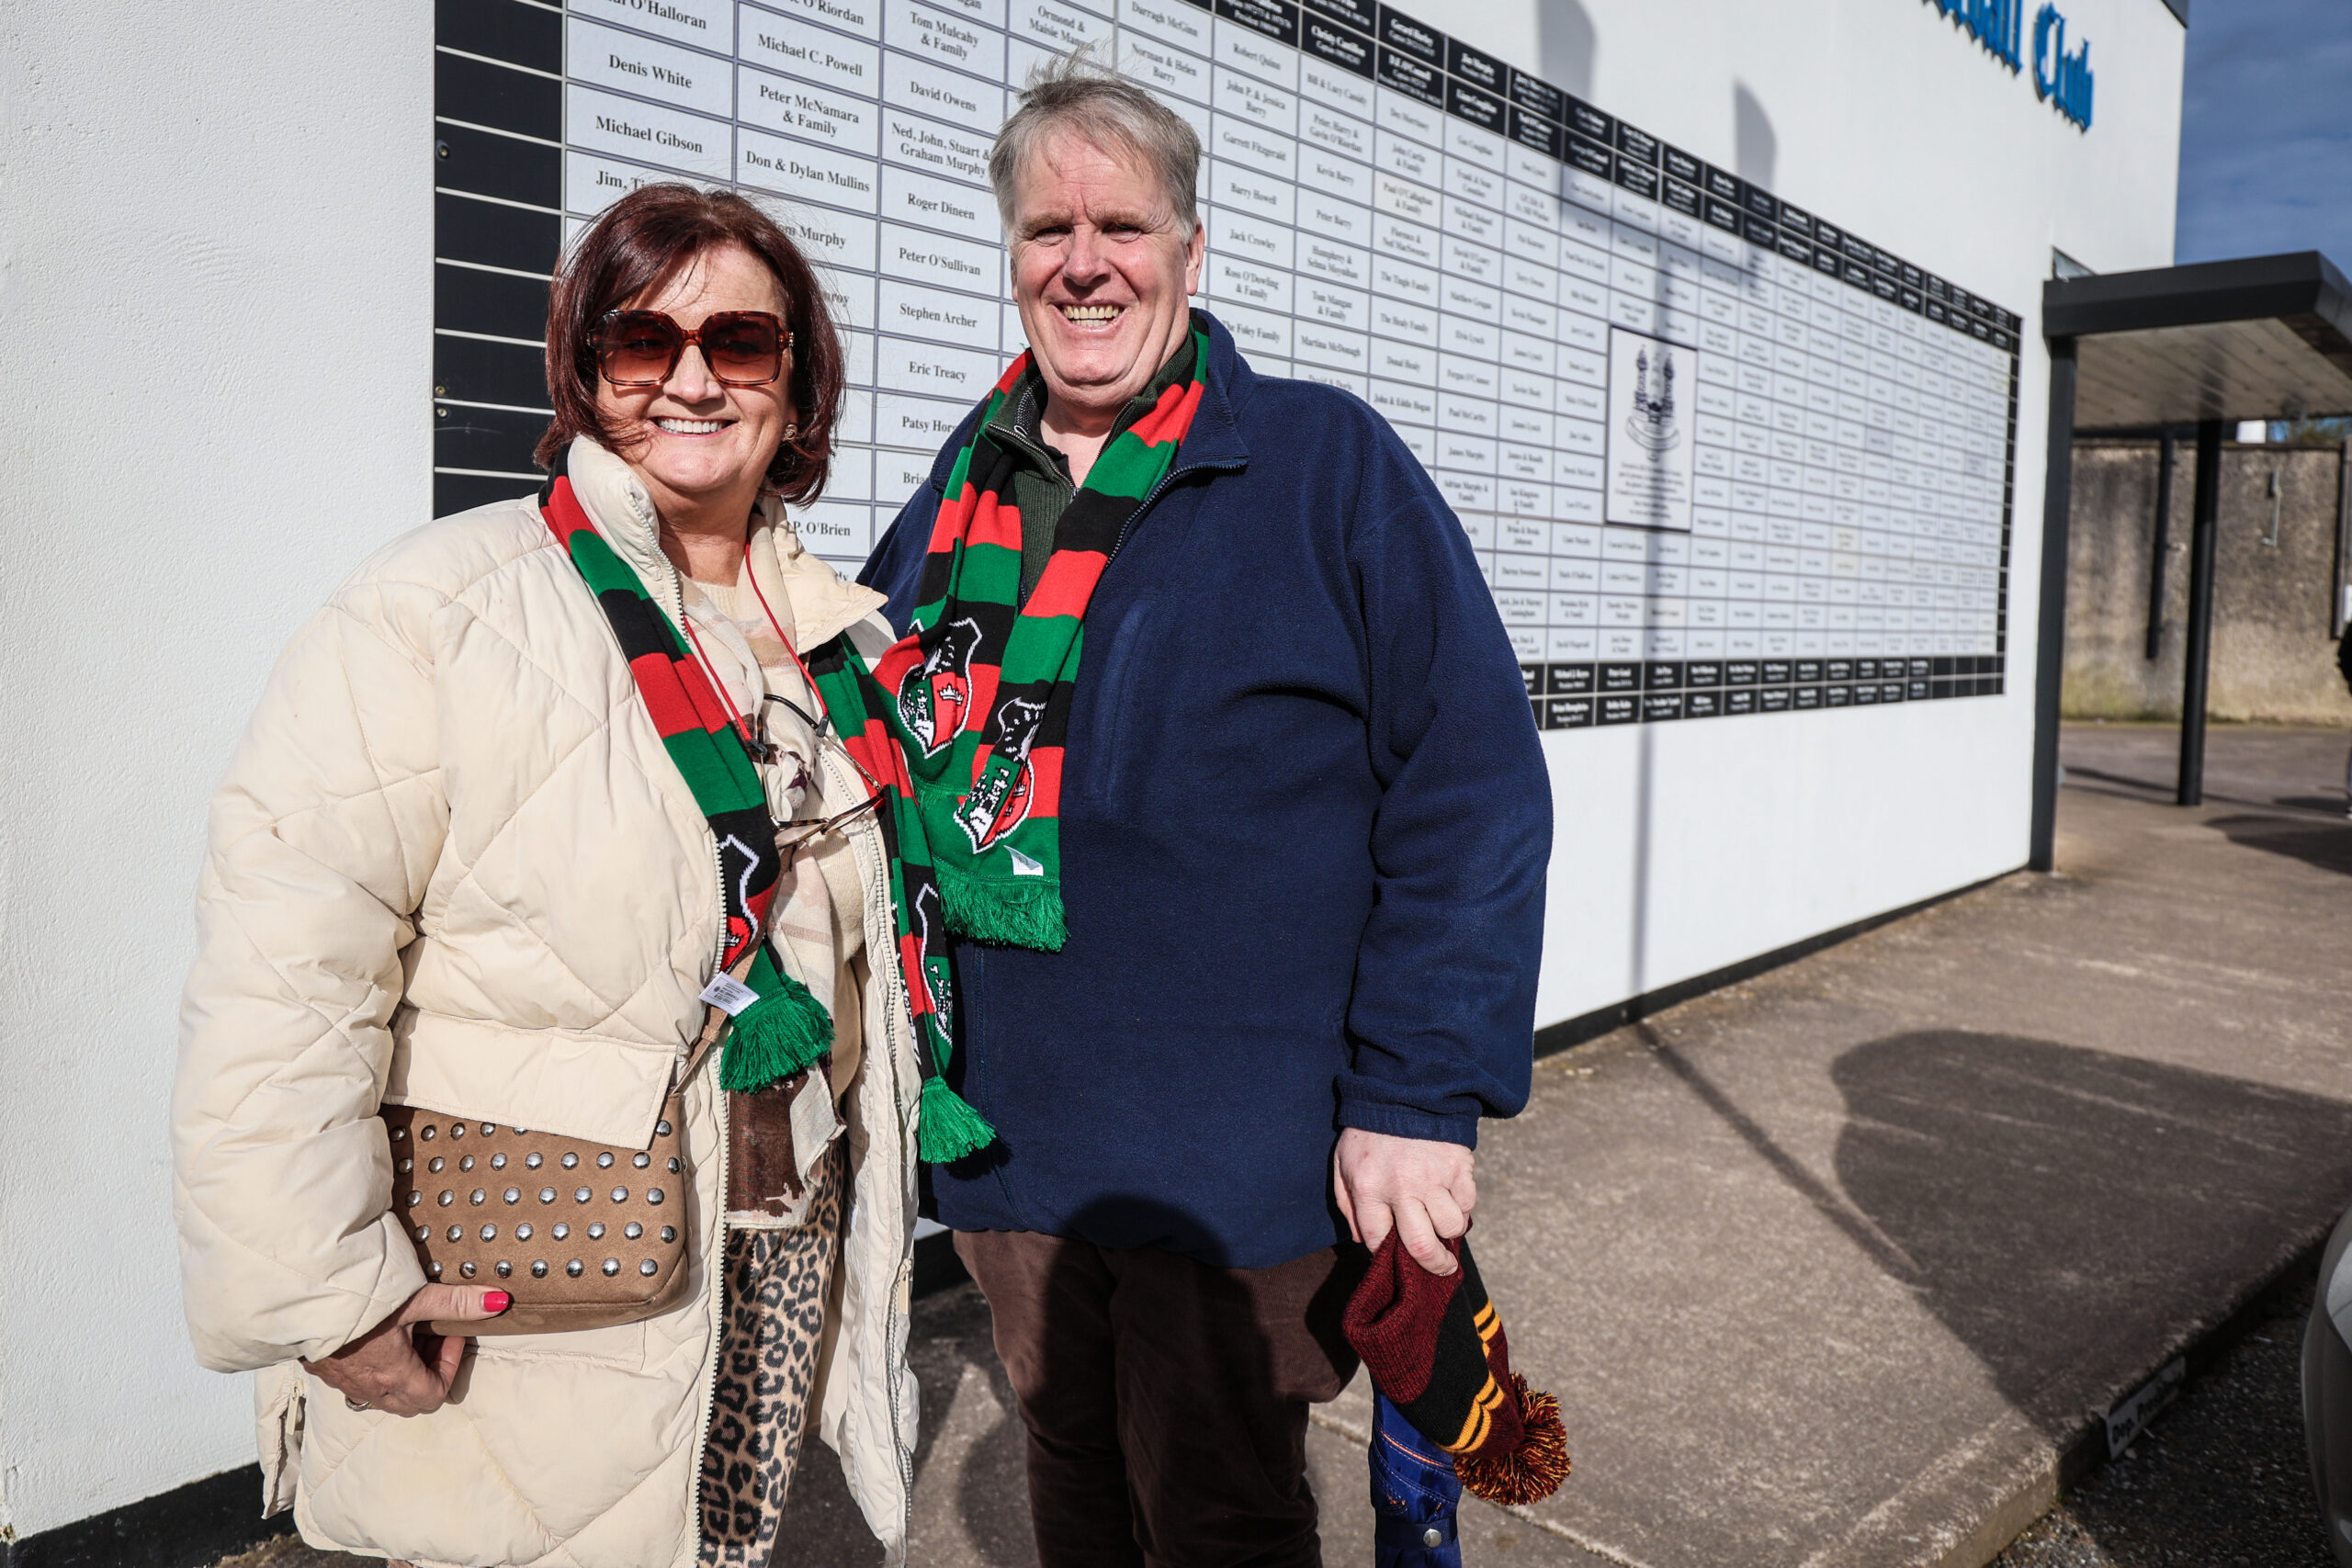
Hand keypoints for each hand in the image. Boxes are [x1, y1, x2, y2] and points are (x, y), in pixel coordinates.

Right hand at [300, 1285, 509, 1416]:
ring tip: (403, 1334)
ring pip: (382, 1394)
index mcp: (393, 1374)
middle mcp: (367, 1386)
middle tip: (430, 1338)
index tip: (451, 1336)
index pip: (433, 1394)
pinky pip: (355, 1382)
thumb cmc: (361, 1298)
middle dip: (428, 1373)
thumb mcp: (416, 1298)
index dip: (450, 1367)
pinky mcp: (322, 1369)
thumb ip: (458, 1303)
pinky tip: (373, 1335)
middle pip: (409, 1401)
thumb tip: (499, 1303)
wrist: (302, 1295)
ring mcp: (341, 1381)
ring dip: (400, 1372)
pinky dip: (373, 1367)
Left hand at [1333, 1128, 1475, 1275]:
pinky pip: (1467, 1203)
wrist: (1403, 1090)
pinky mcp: (1458, 1165)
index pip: (1379, 1241)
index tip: (1397, 1257)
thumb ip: (1348, 1204)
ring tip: (1443, 1223)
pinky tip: (1451, 1198)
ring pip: (1451, 1226)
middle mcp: (1402, 1187)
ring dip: (1449, 1231)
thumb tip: (1363, 1241)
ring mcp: (1433, 1177)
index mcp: (1369, 1188)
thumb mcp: (1343, 1164)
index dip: (1389, 1255)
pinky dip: (1462, 1207)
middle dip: (1433, 1265)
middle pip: (1421, 1245)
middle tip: (1441, 1269)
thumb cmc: (1369, 1132)